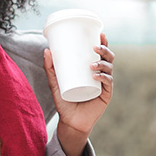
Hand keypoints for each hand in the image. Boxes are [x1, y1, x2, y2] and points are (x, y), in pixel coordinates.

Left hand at [44, 33, 114, 155]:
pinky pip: (108, 83)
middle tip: (94, 48)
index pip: (100, 53)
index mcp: (92, 69)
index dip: (103, 42)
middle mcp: (101, 75)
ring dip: (102, 63)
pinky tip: (96, 76)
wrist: (70, 122)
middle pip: (108, 58)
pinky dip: (103, 78)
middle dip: (105, 50)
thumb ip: (50, 68)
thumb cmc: (64, 102)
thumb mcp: (55, 83)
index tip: (99, 33)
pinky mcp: (106, 95)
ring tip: (91, 64)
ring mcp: (104, 85)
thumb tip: (46, 50)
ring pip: (109, 69)